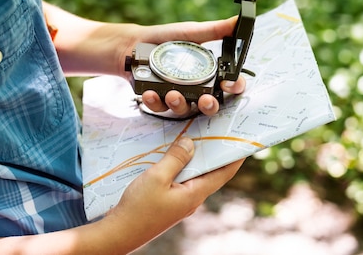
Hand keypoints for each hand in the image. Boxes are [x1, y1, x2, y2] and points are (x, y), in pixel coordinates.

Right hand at [105, 137, 244, 248]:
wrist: (118, 232)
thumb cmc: (138, 208)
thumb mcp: (157, 177)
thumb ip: (176, 159)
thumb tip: (190, 143)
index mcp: (195, 194)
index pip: (224, 172)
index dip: (235, 156)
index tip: (244, 139)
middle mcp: (191, 198)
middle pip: (210, 171)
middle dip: (214, 151)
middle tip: (218, 129)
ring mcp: (180, 200)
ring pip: (193, 174)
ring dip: (195, 156)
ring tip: (196, 134)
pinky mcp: (167, 200)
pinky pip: (179, 178)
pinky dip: (180, 164)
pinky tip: (172, 153)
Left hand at [130, 16, 246, 116]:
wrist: (134, 43)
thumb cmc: (166, 38)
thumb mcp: (192, 32)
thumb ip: (216, 30)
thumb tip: (238, 21)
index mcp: (208, 72)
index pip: (229, 85)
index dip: (233, 87)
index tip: (228, 84)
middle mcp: (195, 87)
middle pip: (209, 104)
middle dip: (209, 105)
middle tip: (205, 100)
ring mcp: (176, 96)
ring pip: (184, 109)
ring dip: (180, 104)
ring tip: (172, 94)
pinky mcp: (157, 100)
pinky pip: (159, 108)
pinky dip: (155, 101)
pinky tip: (150, 93)